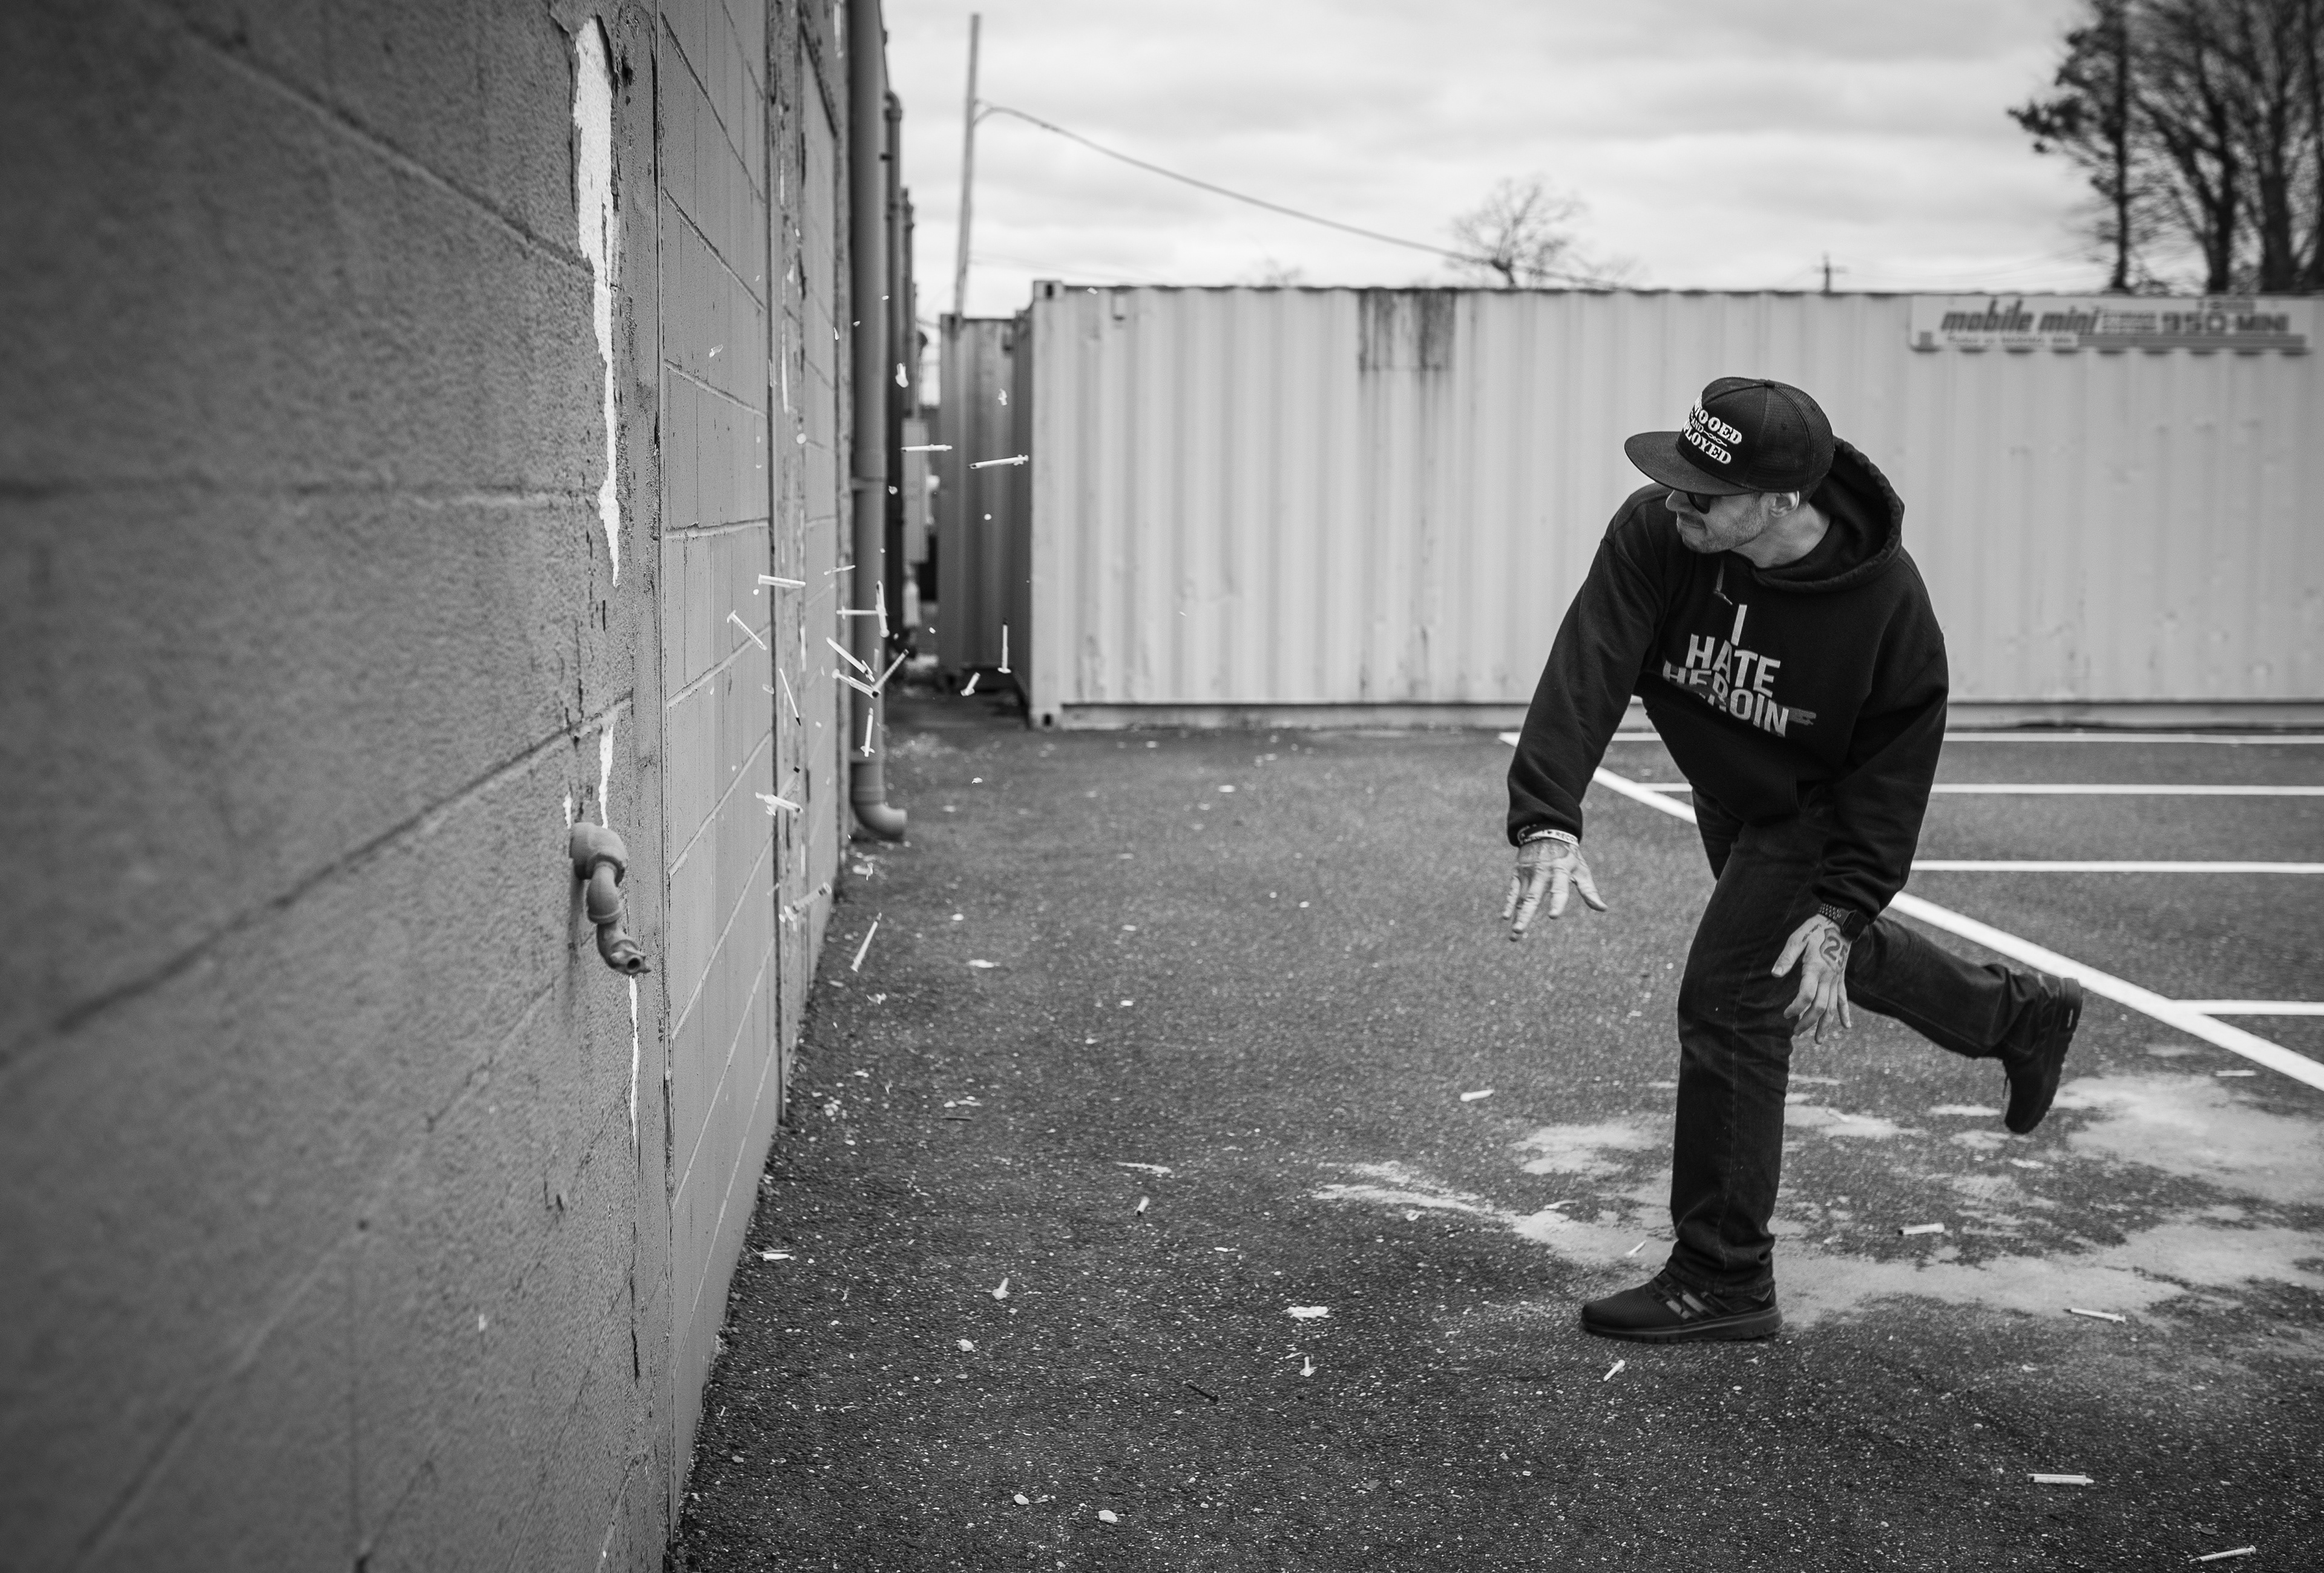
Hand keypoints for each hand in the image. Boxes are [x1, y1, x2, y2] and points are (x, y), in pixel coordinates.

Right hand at [1503, 837, 1606, 939]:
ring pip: (1521, 899)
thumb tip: (1603, 909)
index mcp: (1560, 871)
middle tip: (1519, 931)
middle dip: (1525, 916)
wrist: (1546, 831)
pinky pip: (1512, 891)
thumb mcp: (1581, 870)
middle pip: (1532, 898)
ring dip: (1517, 917)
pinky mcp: (1518, 873)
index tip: (1552, 916)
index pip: (1559, 889)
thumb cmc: (1568, 855)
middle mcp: (1542, 873)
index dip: (1557, 902)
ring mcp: (1528, 873)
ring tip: (1515, 935)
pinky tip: (1506, 917)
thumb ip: (1589, 890)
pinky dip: (1509, 904)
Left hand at [1774, 912, 1852, 1040]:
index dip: (1796, 1008)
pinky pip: (1844, 999)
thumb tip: (1774, 974)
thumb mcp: (1797, 940)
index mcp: (1815, 969)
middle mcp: (1828, 978)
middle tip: (1796, 1033)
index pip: (1806, 996)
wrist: (1839, 923)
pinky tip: (1846, 1026)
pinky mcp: (1841, 978)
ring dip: (1825, 1025)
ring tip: (1818, 1041)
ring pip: (1832, 1007)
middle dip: (1808, 1022)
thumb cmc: (1814, 930)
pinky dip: (1845, 1013)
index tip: (1785, 1015)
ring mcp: (1836, 979)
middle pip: (1820, 1007)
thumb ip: (1786, 958)